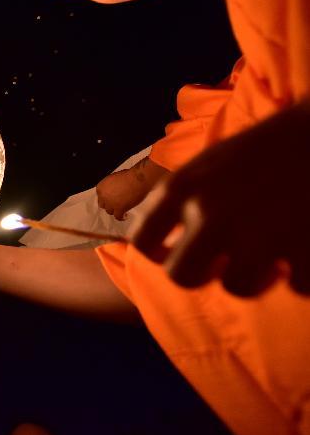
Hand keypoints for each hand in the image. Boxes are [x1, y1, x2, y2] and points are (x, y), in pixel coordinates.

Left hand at [96, 157, 167, 219]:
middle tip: (116, 205)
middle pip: (103, 205)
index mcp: (100, 187)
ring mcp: (110, 203)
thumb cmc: (128, 176)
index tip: (112, 199)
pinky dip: (121, 217)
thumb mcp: (114, 179)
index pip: (100, 196)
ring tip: (122, 210)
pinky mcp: (119, 209)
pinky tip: (126, 216)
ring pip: (110, 211)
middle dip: (109, 205)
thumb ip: (110, 187)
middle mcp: (103, 196)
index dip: (106, 198)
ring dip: (115, 211)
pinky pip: (118, 217)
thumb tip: (113, 193)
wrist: (138, 179)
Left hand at [132, 101, 309, 296]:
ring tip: (272, 259)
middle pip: (181, 276)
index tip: (173, 253)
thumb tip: (160, 246)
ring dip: (254, 277)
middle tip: (223, 265)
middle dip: (202, 274)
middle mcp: (211, 213)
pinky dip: (303, 274)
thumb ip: (181, 202)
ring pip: (236, 287)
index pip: (142, 240)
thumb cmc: (266, 148)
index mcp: (184, 187)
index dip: (157, 253)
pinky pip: (296, 286)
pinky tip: (306, 250)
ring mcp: (256, 234)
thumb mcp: (209, 163)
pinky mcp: (305, 250)